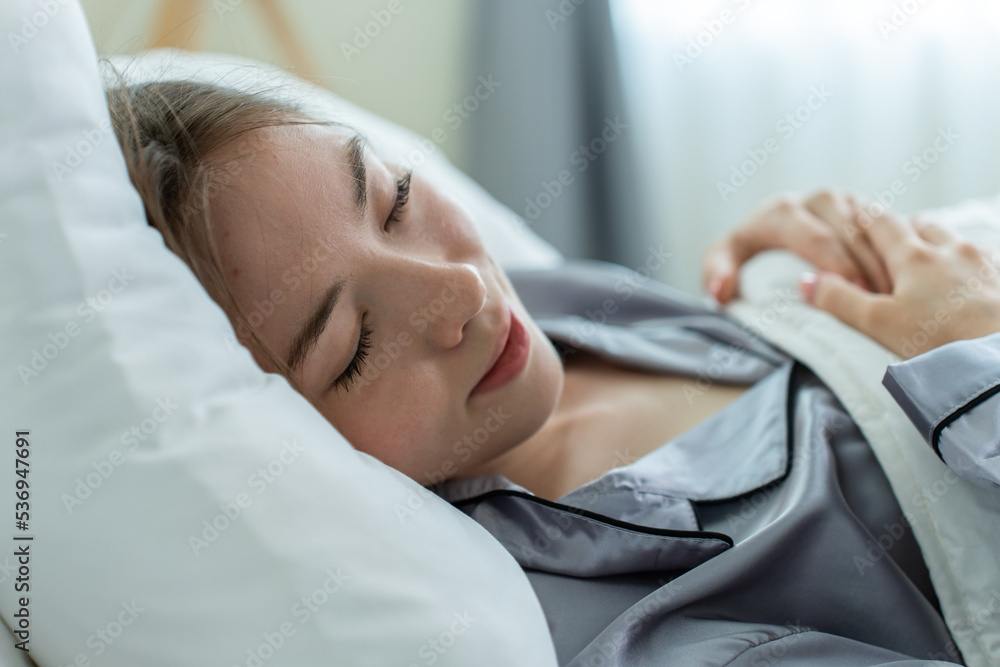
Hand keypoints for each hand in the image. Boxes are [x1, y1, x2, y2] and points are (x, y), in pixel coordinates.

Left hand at [703, 190, 891, 303]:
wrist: (768, 236)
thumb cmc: (745, 256)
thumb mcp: (725, 262)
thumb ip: (717, 273)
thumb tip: (720, 289)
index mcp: (782, 211)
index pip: (815, 238)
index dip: (835, 267)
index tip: (853, 294)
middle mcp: (818, 199)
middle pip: (852, 232)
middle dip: (869, 267)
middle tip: (883, 300)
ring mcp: (849, 201)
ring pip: (879, 227)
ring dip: (890, 260)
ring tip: (900, 294)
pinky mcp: (870, 211)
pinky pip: (894, 228)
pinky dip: (901, 254)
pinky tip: (910, 282)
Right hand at [801, 208, 999, 357]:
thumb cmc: (941, 343)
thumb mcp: (879, 324)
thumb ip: (840, 299)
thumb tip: (806, 281)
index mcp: (914, 257)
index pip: (881, 222)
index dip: (863, 218)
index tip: (852, 216)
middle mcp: (952, 249)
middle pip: (922, 225)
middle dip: (904, 231)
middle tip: (890, 246)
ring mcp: (985, 262)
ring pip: (955, 240)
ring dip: (938, 246)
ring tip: (930, 268)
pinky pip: (985, 260)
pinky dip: (969, 266)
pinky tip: (967, 288)